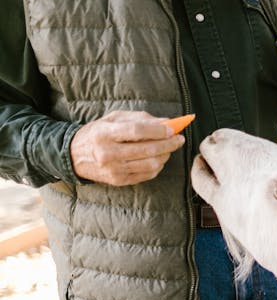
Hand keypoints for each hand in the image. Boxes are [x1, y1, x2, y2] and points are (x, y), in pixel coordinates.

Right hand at [70, 111, 185, 185]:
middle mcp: (107, 153)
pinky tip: (159, 158)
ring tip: (169, 148)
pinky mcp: (119, 181)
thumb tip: (166, 122)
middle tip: (179, 139)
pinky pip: (147, 174)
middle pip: (147, 150)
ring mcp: (113, 169)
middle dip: (168, 144)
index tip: (172, 128)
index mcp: (104, 134)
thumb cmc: (98, 133)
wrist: (74, 156)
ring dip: (165, 155)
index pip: (136, 131)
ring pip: (150, 164)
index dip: (157, 130)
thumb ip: (139, 118)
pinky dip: (158, 166)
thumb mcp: (113, 119)